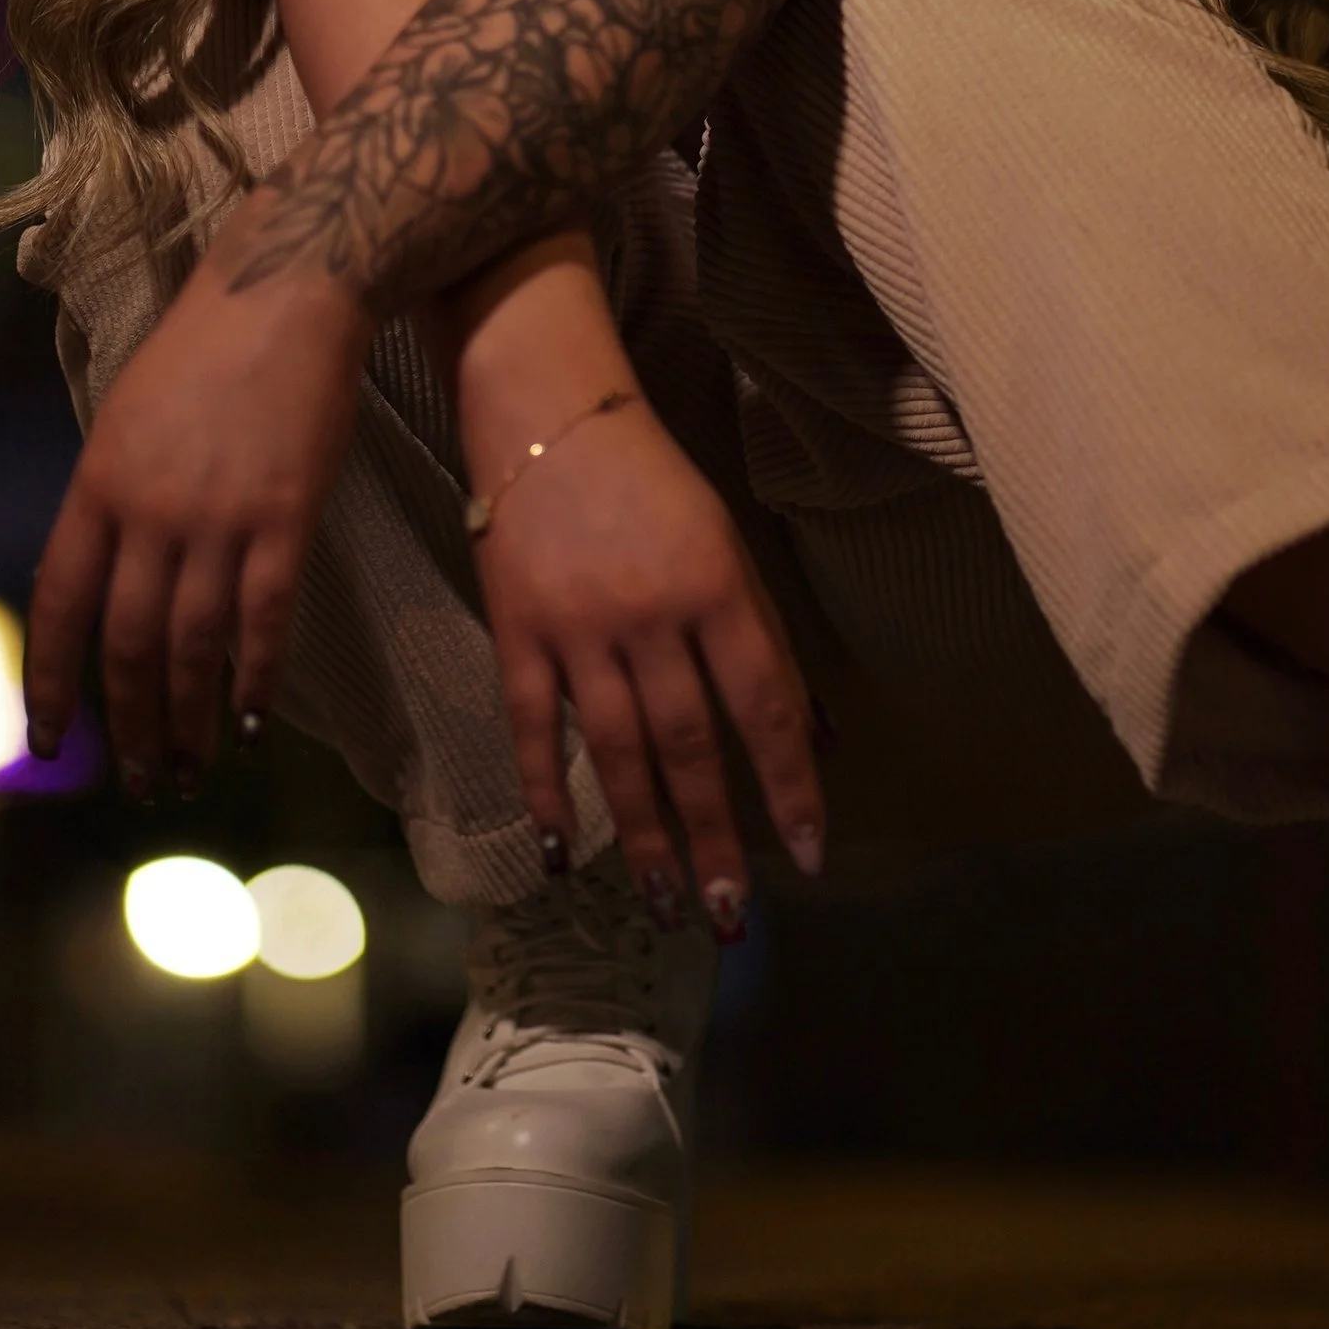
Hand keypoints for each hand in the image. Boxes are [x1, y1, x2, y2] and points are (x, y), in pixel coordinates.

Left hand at [24, 191, 374, 793]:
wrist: (288, 292)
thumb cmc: (205, 350)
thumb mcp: (127, 420)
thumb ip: (111, 500)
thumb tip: (98, 583)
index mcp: (98, 484)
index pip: (59, 605)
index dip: (50, 683)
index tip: (50, 743)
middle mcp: (149, 509)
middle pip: (127, 644)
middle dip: (129, 724)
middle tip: (139, 779)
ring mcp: (219, 516)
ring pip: (194, 645)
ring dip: (189, 719)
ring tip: (191, 769)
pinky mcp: (286, 516)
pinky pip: (266, 618)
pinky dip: (255, 679)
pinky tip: (250, 720)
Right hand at [475, 392, 825, 935]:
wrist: (550, 414)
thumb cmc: (654, 484)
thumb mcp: (728, 546)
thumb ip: (765, 641)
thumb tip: (812, 738)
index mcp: (718, 588)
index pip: (764, 709)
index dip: (788, 788)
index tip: (806, 857)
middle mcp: (652, 613)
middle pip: (689, 744)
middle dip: (714, 836)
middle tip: (731, 914)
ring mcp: (579, 626)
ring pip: (615, 750)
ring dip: (642, 834)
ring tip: (665, 902)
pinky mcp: (517, 629)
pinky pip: (531, 725)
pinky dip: (545, 791)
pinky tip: (559, 852)